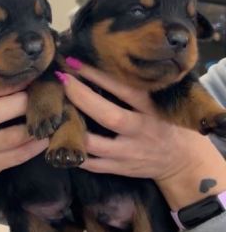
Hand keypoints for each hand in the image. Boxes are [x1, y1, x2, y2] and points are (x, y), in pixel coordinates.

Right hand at [0, 81, 48, 189]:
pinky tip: (43, 140)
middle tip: (38, 100)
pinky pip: (14, 157)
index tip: (24, 80)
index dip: (1, 85)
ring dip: (30, 129)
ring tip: (46, 122)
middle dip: (18, 105)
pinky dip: (32, 148)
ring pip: (6, 138)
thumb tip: (26, 78)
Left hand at [61, 62, 225, 208]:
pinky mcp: (119, 169)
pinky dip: (74, 152)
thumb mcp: (159, 102)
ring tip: (51, 113)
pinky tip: (57, 139)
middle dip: (82, 98)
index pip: (125, 89)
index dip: (99, 76)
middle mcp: (141, 131)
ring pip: (95, 145)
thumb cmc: (165, 121)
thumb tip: (101, 62)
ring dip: (71, 129)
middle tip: (61, 80)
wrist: (180, 159)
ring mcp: (129, 153)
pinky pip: (91, 164)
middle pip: (109, 116)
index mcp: (152, 109)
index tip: (75, 62)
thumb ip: (137, 88)